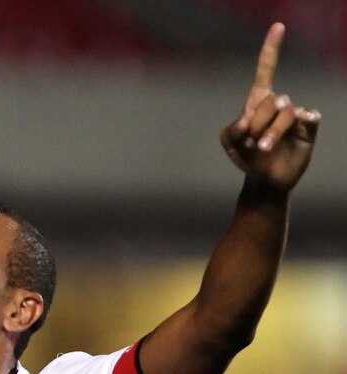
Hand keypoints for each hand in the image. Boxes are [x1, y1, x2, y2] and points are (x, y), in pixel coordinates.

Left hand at [220, 23, 319, 190]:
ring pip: (287, 111)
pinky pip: (309, 117)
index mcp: (258, 102)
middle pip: (272, 99)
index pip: (266, 70)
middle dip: (258, 121)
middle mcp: (278, 104)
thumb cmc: (246, 157)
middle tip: (250, 140)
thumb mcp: (230, 144)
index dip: (271, 49)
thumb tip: (245, 120)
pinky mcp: (309, 127)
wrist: (265, 180)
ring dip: (272, 131)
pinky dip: (298, 125)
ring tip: (262, 148)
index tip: (278, 26)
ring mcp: (295, 115)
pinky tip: (294, 135)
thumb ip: (231, 130)